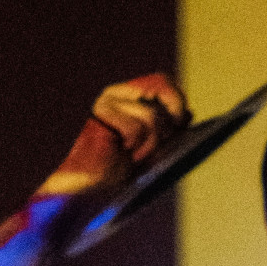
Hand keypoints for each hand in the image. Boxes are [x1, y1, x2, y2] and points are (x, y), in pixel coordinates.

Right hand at [43, 72, 189, 196]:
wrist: (78, 183)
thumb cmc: (108, 169)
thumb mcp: (145, 149)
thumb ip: (165, 131)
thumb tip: (187, 114)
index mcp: (126, 98)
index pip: (161, 82)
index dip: (176, 99)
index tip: (181, 123)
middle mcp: (116, 94)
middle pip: (161, 88)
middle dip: (171, 119)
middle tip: (162, 143)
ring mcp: (107, 102)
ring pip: (152, 116)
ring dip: (151, 144)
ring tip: (135, 157)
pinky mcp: (99, 113)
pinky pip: (135, 128)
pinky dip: (136, 147)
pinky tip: (123, 154)